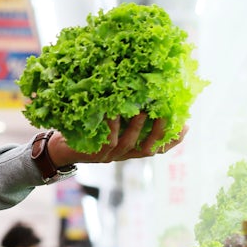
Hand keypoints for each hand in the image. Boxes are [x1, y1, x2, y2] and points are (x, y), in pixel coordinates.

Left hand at [49, 113, 186, 166]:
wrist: (58, 149)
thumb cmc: (86, 130)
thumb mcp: (108, 124)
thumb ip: (124, 114)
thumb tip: (140, 90)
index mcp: (130, 149)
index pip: (158, 148)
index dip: (173, 139)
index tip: (187, 124)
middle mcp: (123, 155)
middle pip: (149, 149)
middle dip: (162, 133)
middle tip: (171, 115)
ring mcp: (110, 155)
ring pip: (130, 143)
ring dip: (139, 127)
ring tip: (145, 110)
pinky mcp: (95, 152)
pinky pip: (107, 138)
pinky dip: (113, 125)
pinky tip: (114, 111)